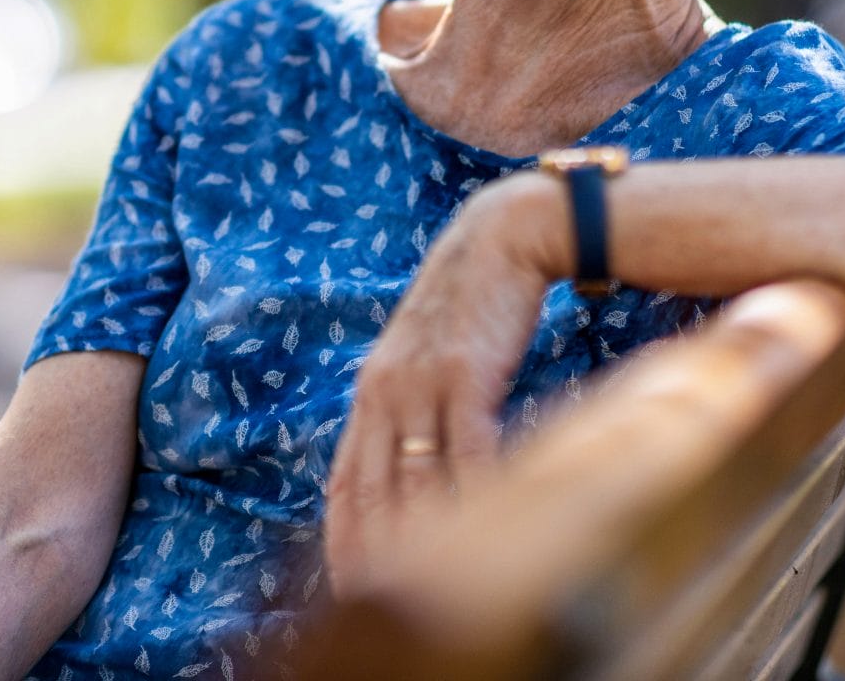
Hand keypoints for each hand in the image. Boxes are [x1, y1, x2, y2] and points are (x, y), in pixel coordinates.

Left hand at [324, 174, 562, 598]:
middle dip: (376, 556)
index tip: (346, 589)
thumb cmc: (472, 306)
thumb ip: (409, 408)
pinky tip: (484, 527)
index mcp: (370, 394)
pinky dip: (471, 494)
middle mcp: (384, 393)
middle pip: (374, 494)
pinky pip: (465, 451)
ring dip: (425, 538)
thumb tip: (412, 467)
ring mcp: (421, 385)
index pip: (344, 484)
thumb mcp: (423, 358)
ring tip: (434, 591)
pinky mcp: (464, 375)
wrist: (501, 239)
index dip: (343, 541)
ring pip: (416, 481)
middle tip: (380, 606)